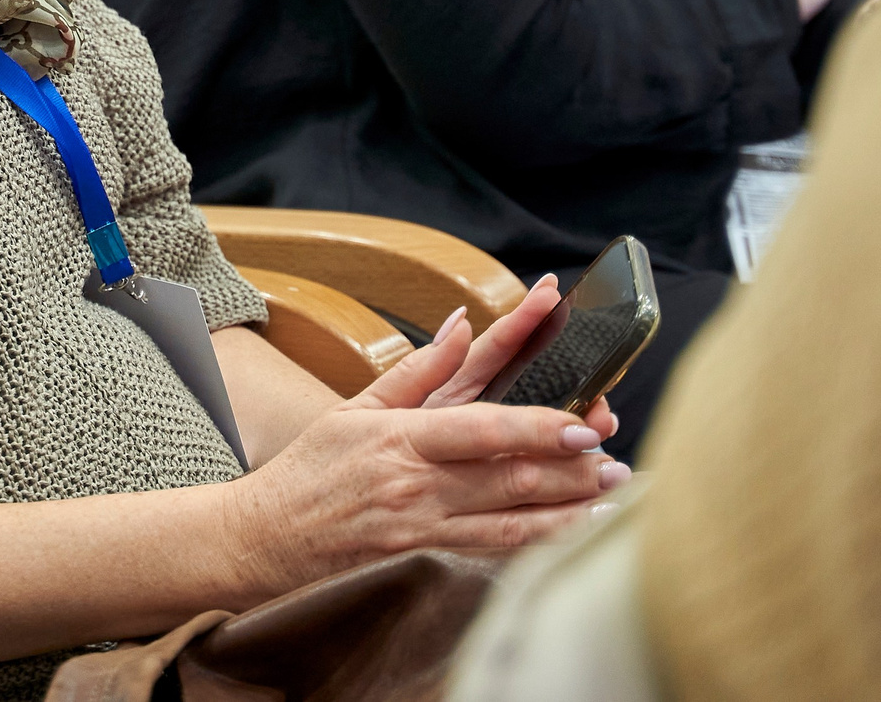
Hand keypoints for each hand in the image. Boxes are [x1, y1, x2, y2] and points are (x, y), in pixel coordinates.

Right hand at [217, 305, 623, 600]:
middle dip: (568, 469)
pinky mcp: (423, 554)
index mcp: (401, 438)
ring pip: (509, 520)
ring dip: (565, 508)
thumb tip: (464, 326)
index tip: (579, 425)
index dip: (535, 428)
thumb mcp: (355, 406)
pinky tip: (568, 532)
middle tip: (614, 458)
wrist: (266, 535)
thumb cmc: (311, 467)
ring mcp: (422, 526)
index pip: (481, 430)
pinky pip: (490, 547)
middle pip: (508, 478)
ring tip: (610, 494)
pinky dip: (535, 540)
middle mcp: (416, 485)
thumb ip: (419, 369)